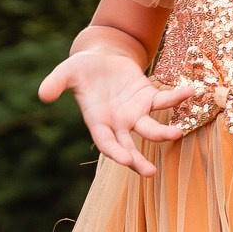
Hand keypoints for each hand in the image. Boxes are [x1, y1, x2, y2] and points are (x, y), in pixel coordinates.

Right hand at [40, 51, 192, 177]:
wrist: (101, 58)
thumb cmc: (82, 69)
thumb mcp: (67, 72)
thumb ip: (56, 83)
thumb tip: (42, 94)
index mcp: (97, 122)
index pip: (106, 142)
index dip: (115, 152)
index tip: (125, 160)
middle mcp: (118, 123)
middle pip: (129, 146)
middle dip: (138, 160)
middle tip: (150, 173)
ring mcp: (134, 112)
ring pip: (150, 129)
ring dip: (163, 133)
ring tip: (176, 134)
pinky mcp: (148, 97)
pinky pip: (164, 100)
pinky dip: (176, 97)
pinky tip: (190, 92)